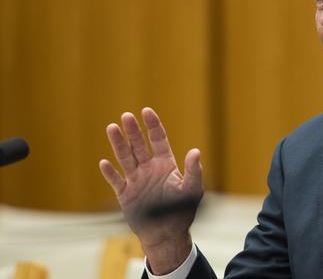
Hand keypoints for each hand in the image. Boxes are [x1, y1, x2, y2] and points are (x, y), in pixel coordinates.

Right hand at [99, 107, 202, 273]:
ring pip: (125, 157)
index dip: (152, 125)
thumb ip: (194, 171)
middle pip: (139, 145)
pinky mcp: (125, 194)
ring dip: (119, 144)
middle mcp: (149, 169)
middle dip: (133, 131)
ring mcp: (136, 180)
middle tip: (126, 116)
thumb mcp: (191, 190)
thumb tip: (195, 151)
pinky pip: (116, 180)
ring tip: (112, 128)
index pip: (158, 140)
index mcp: (165, 164)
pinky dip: (110, 173)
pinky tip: (104, 163)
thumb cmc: (182, 211)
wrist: (166, 234)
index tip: (146, 111)